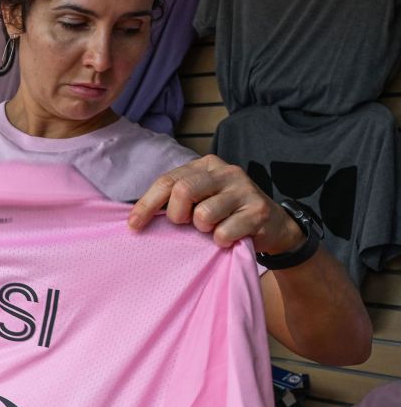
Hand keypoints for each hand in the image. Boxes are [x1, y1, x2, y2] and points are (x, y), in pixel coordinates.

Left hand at [129, 155, 304, 252]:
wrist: (273, 226)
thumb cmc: (227, 214)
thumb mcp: (201, 199)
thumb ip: (175, 199)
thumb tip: (135, 217)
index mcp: (205, 165)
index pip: (167, 181)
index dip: (146, 205)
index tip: (133, 226)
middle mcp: (225, 172)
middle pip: (183, 191)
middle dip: (176, 215)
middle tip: (185, 224)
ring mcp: (244, 190)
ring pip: (203, 214)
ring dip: (202, 230)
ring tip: (212, 229)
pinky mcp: (258, 211)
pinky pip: (223, 233)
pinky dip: (220, 241)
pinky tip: (229, 237)